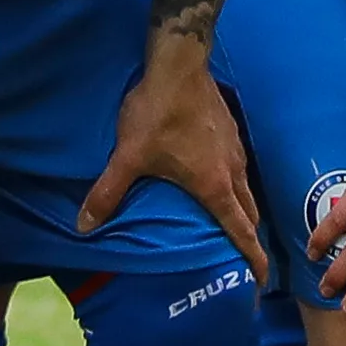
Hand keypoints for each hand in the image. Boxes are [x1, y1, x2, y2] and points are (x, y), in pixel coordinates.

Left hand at [80, 38, 266, 270]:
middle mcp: (232, 172)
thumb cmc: (158, 113)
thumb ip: (107, 193)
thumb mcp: (128, 156)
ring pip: (248, 191)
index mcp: (214, 187)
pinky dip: (236, 187)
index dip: (253, 259)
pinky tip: (218, 182)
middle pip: (250, 214)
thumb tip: (83, 226)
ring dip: (245, 212)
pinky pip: (240, 170)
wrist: (180, 64)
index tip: (262, 281)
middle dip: (250, 240)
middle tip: (246, 261)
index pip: (241, 232)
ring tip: (232, 226)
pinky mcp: (231, 132)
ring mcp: (235, 150)